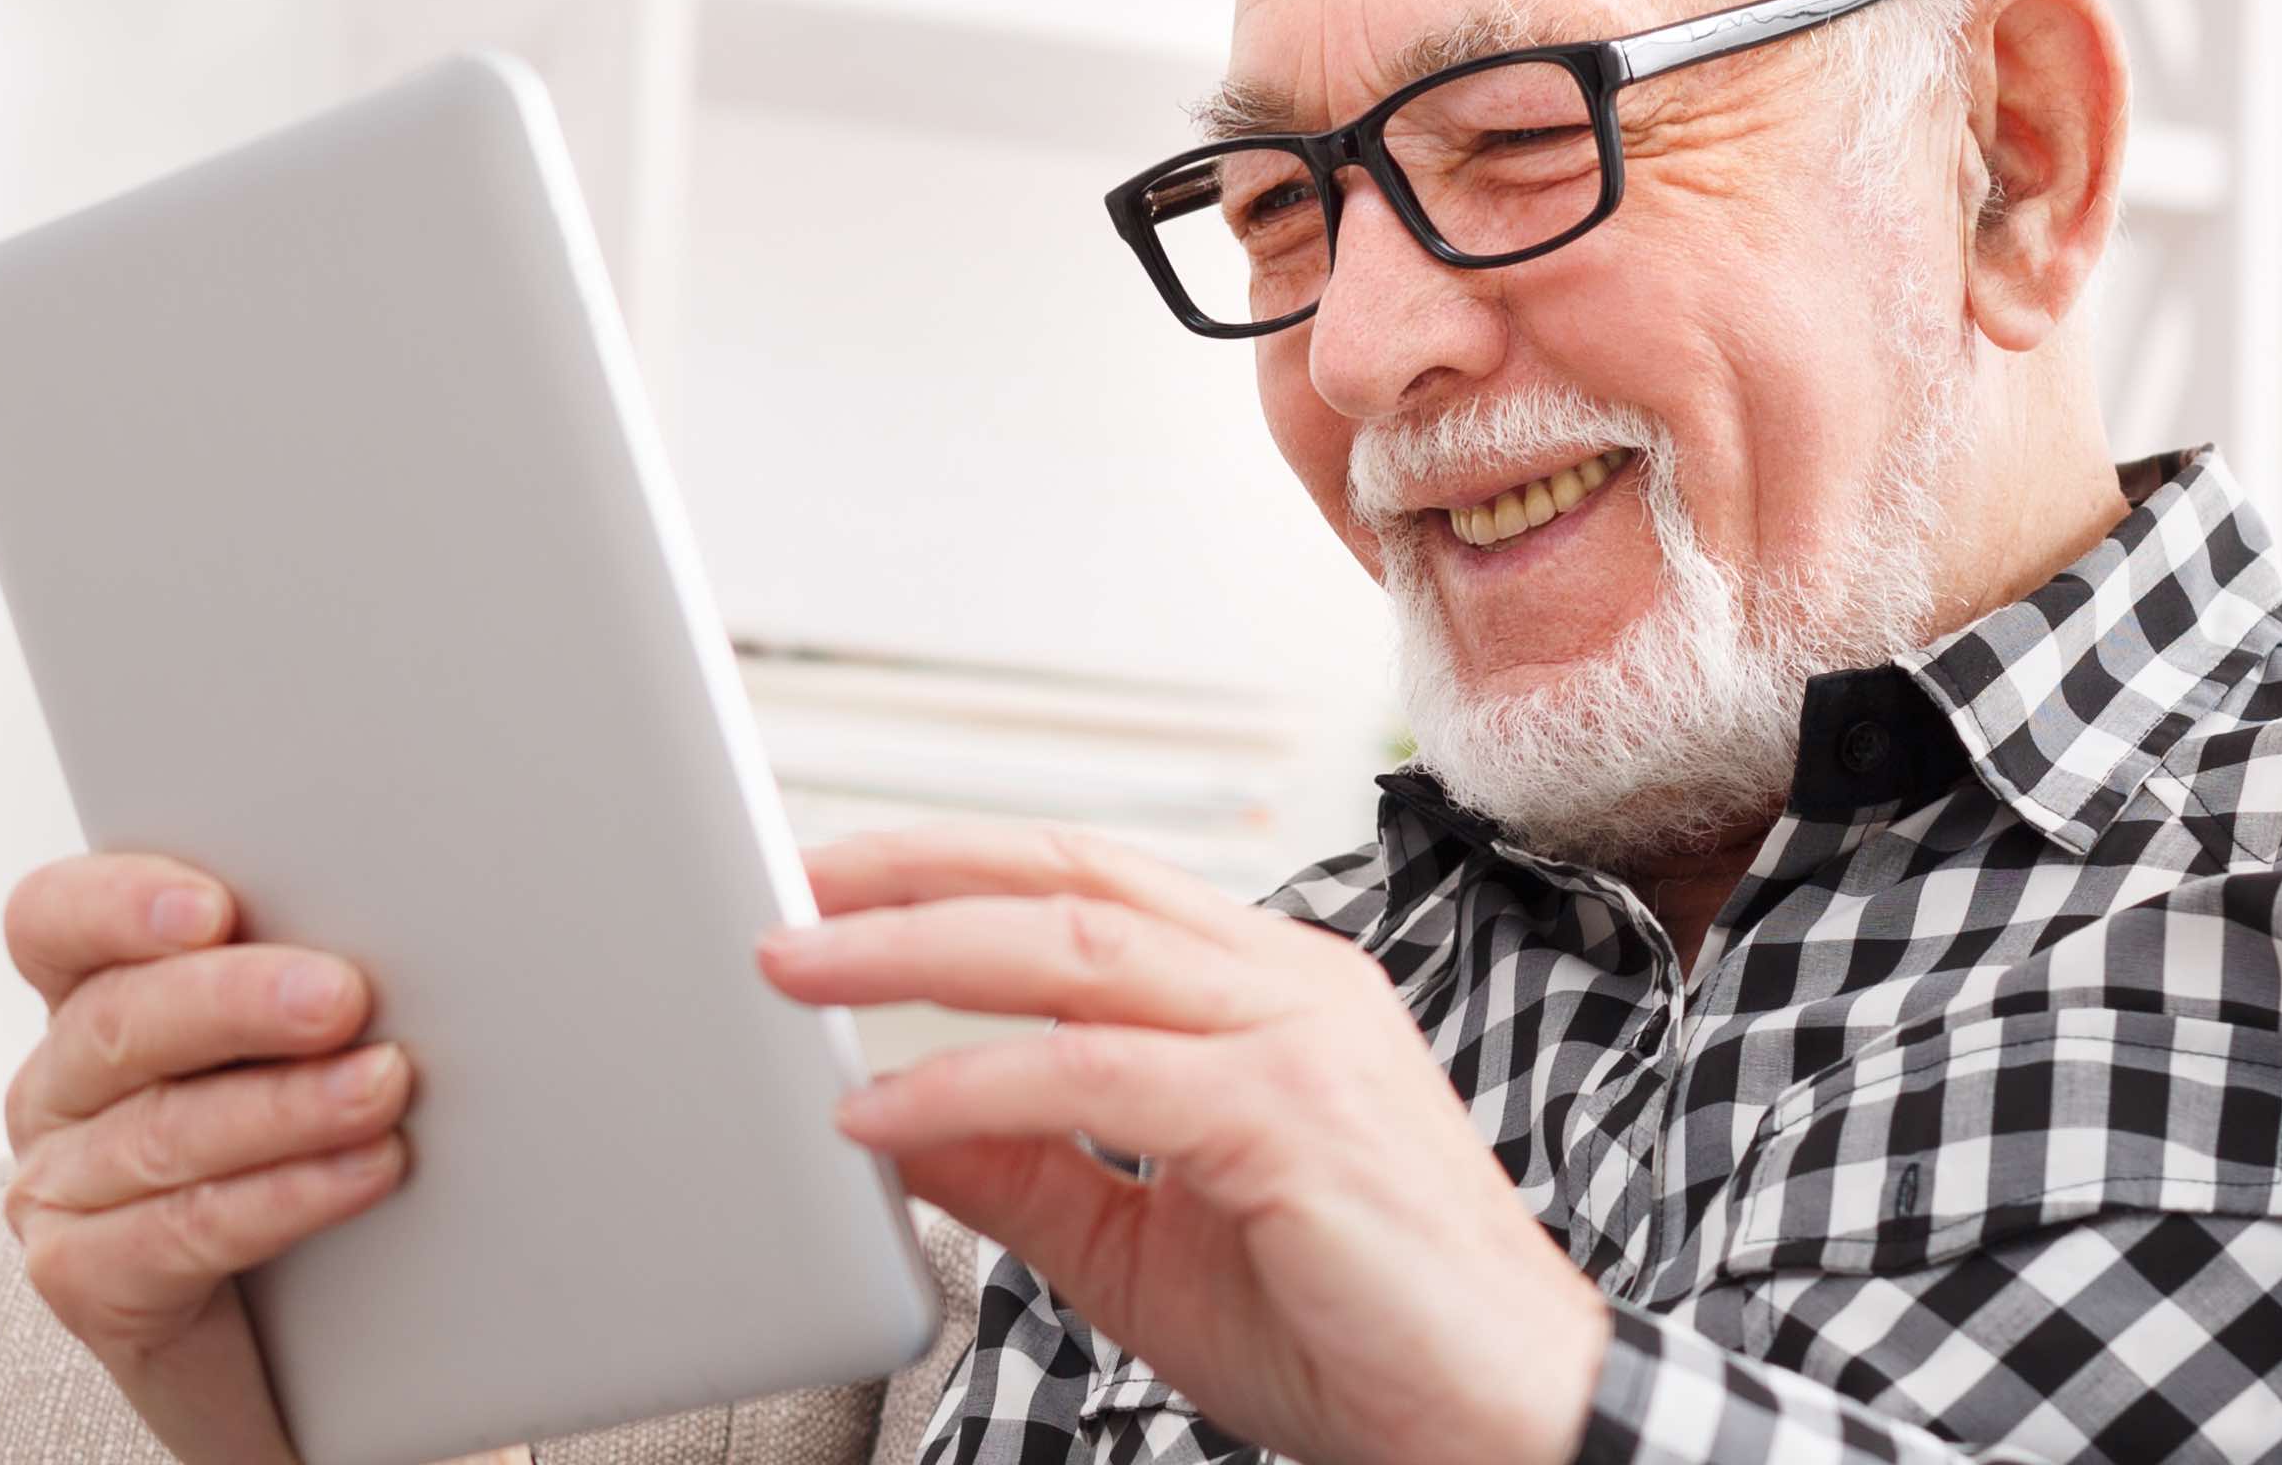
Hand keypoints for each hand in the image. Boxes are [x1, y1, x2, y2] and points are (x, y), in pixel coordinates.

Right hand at [0, 852, 417, 1464]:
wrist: (291, 1360)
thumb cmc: (297, 1180)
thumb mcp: (291, 1059)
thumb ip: (300, 993)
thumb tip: (403, 927)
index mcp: (86, 1000)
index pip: (56, 920)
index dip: (118, 904)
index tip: (215, 907)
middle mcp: (55, 1088)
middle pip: (118, 1021)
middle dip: (237, 1002)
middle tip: (342, 996)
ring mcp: (57, 1189)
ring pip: (163, 1131)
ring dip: (284, 1105)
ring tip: (385, 1086)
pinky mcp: (82, 1279)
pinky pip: (182, 1229)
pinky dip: (282, 1196)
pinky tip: (363, 1173)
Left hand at [759, 826, 1605, 1464]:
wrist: (1498, 1423)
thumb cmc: (1354, 1335)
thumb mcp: (1137, 1246)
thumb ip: (1022, 1171)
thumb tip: (887, 1115)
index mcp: (1270, 993)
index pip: (1089, 889)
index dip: (952, 871)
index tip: (832, 888)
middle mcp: (1293, 987)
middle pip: (1071, 886)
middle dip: (911, 879)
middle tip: (783, 898)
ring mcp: (1302, 1039)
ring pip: (1076, 953)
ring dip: (916, 954)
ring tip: (801, 973)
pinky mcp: (1295, 1116)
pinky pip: (1098, 1076)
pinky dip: (975, 1085)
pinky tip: (888, 1110)